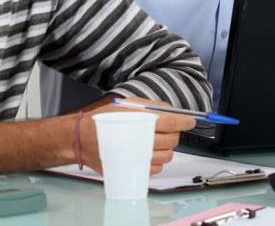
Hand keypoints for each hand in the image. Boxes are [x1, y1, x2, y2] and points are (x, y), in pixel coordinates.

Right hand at [77, 99, 195, 174]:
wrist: (82, 138)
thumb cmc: (103, 119)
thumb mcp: (126, 104)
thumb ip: (150, 106)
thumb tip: (171, 109)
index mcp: (139, 120)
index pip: (171, 121)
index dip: (184, 121)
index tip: (191, 121)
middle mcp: (140, 139)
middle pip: (172, 139)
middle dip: (174, 133)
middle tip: (169, 129)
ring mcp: (137, 157)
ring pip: (167, 155)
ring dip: (167, 148)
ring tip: (157, 141)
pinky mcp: (133, 169)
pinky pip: (156, 168)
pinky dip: (157, 161)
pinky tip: (149, 153)